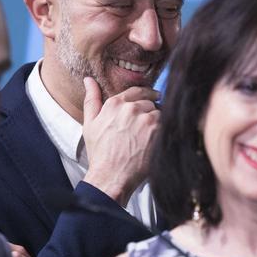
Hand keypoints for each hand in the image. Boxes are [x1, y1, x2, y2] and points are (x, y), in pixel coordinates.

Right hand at [80, 77, 159, 203]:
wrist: (111, 176)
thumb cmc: (100, 153)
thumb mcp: (90, 125)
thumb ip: (91, 100)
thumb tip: (89, 80)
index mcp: (115, 103)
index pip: (137, 91)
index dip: (146, 94)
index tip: (153, 97)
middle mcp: (131, 108)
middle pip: (150, 103)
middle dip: (149, 112)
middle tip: (146, 127)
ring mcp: (146, 120)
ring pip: (160, 113)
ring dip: (158, 122)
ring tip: (151, 136)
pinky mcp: (158, 132)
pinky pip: (167, 124)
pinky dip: (164, 130)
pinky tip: (157, 141)